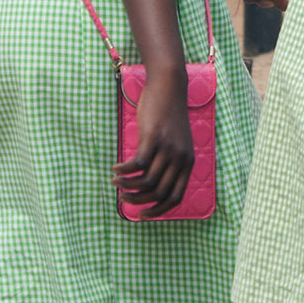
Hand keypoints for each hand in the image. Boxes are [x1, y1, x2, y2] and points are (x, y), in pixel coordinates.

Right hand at [115, 68, 194, 215]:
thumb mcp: (174, 142)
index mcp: (188, 163)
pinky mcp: (153, 138)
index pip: (175, 197)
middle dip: (137, 201)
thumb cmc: (168, 116)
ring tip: (115, 183)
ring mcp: (168, 148)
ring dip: (126, 186)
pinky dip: (123, 171)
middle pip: (158, 193)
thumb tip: (149, 184)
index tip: (140, 214)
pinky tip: (115, 169)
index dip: (157, 210)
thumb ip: (167, 162)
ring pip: (145, 182)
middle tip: (123, 199)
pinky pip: (137, 164)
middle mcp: (180, 158)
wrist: (169, 87)